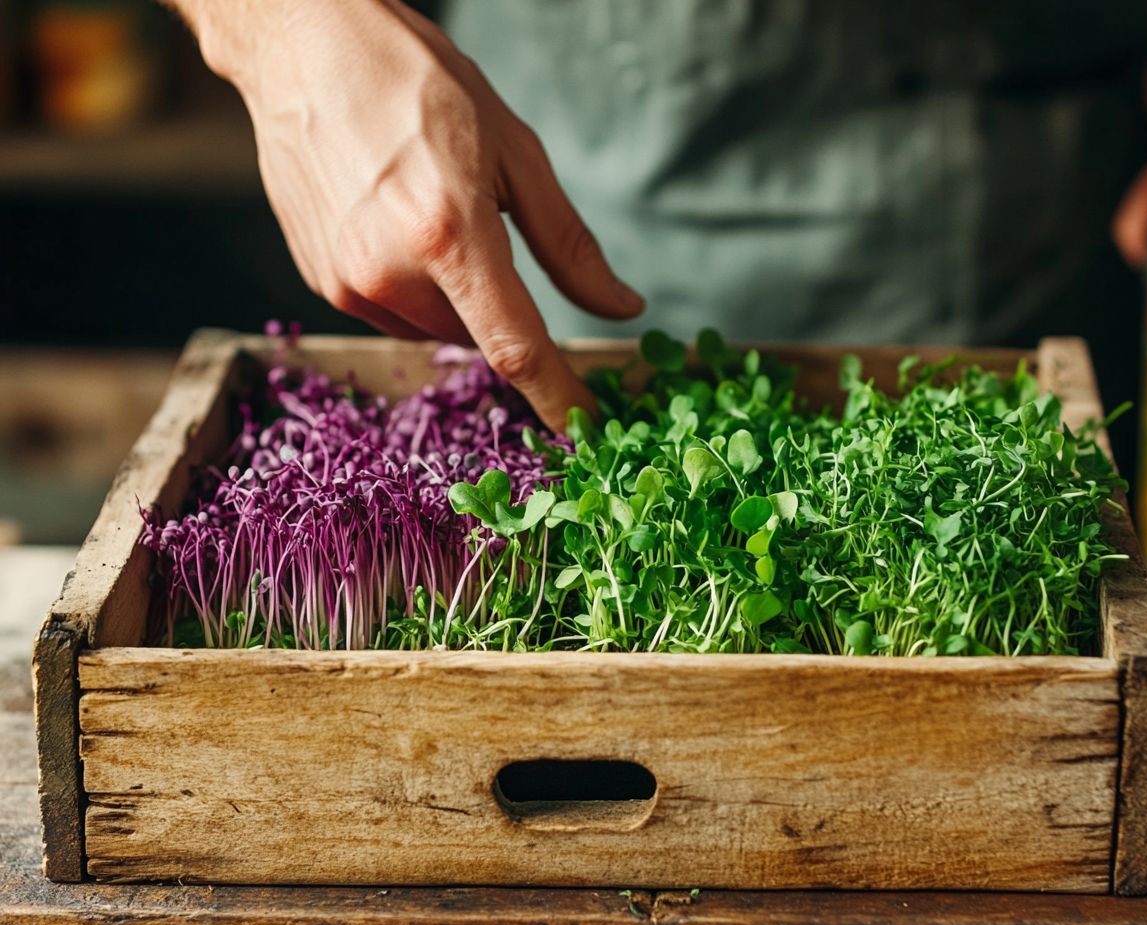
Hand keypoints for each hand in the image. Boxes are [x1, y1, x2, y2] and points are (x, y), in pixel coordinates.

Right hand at [174, 0, 643, 429]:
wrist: (301, 43)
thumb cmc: (414, 81)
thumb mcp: (515, 152)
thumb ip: (568, 245)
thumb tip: (619, 305)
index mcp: (448, 234)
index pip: (518, 349)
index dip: (561, 399)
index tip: (588, 433)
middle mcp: (388, 272)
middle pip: (477, 336)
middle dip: (497, 307)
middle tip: (486, 236)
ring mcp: (345, 282)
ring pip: (433, 328)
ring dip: (452, 297)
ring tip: (430, 212)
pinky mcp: (318, 282)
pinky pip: (389, 312)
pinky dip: (410, 286)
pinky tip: (395, 221)